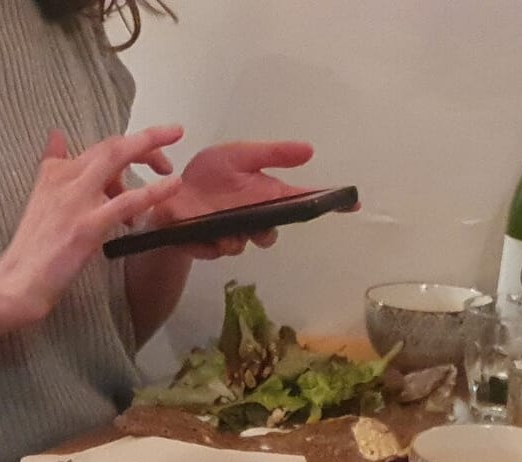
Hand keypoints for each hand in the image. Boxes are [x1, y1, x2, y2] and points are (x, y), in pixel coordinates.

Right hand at [0, 125, 185, 329]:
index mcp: (56, 171)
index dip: (129, 146)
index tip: (148, 151)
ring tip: (172, 168)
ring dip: (151, 153)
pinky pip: (127, 201)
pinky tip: (172, 186)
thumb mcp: (39, 198)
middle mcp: (66, 178)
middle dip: (146, 138)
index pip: (99, 148)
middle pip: (111, 145)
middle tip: (172, 138)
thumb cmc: (33, 248)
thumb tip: (56, 136)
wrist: (18, 280)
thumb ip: (51, 165)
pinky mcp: (88, 225)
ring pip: (117, 160)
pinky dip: (153, 191)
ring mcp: (77, 200)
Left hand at [147, 140, 319, 258]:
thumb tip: (310, 151)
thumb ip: (273, 154)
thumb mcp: (241, 155)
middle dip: (267, 232)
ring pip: (247, 244)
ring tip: (222, 228)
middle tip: (258, 226)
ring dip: (238, 238)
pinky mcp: (211, 246)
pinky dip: (214, 244)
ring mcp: (233, 233)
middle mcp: (254, 217)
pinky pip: (220, 251)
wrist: (170, 192)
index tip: (351, 204)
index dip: (327, 203)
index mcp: (265, 195)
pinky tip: (205, 235)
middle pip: (273, 232)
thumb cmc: (207, 174)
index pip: (302, 201)